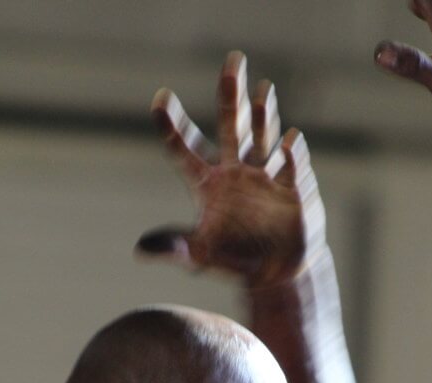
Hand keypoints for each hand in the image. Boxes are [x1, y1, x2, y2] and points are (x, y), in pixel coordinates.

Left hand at [138, 52, 323, 285]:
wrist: (276, 271)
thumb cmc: (234, 259)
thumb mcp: (199, 255)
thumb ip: (172, 248)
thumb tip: (140, 250)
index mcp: (207, 182)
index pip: (185, 149)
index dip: (172, 126)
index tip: (160, 100)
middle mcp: (235, 170)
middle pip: (232, 126)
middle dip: (231, 95)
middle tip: (233, 61)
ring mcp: (264, 175)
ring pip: (262, 138)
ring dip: (263, 117)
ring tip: (261, 91)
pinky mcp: (292, 188)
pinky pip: (290, 168)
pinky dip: (291, 155)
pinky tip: (289, 141)